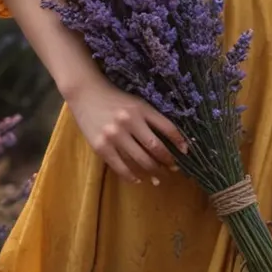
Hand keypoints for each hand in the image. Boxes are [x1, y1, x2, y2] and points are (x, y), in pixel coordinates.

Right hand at [64, 75, 188, 185]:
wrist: (86, 93)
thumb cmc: (114, 98)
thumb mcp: (136, 103)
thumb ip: (150, 118)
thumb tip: (167, 139)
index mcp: (141, 108)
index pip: (167, 127)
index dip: (179, 141)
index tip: (185, 152)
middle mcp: (129, 121)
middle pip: (155, 147)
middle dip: (168, 160)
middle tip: (174, 168)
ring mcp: (114, 135)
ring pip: (140, 160)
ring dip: (153, 171)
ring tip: (159, 178)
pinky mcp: (101, 146)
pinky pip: (120, 167)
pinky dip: (131, 176)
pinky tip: (138, 179)